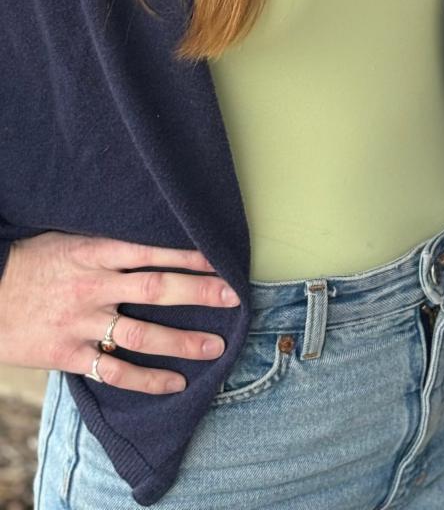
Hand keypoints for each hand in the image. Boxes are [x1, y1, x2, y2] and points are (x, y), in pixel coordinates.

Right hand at [0, 231, 238, 393]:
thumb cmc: (32, 263)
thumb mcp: (70, 239)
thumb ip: (109, 243)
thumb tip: (156, 236)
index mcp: (94, 252)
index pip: (151, 251)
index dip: (188, 255)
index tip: (221, 259)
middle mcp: (93, 286)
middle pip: (155, 289)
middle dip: (198, 293)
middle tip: (234, 297)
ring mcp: (82, 322)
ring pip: (141, 334)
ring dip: (181, 341)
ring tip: (215, 346)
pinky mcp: (69, 354)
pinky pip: (114, 370)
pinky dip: (146, 379)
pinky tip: (174, 383)